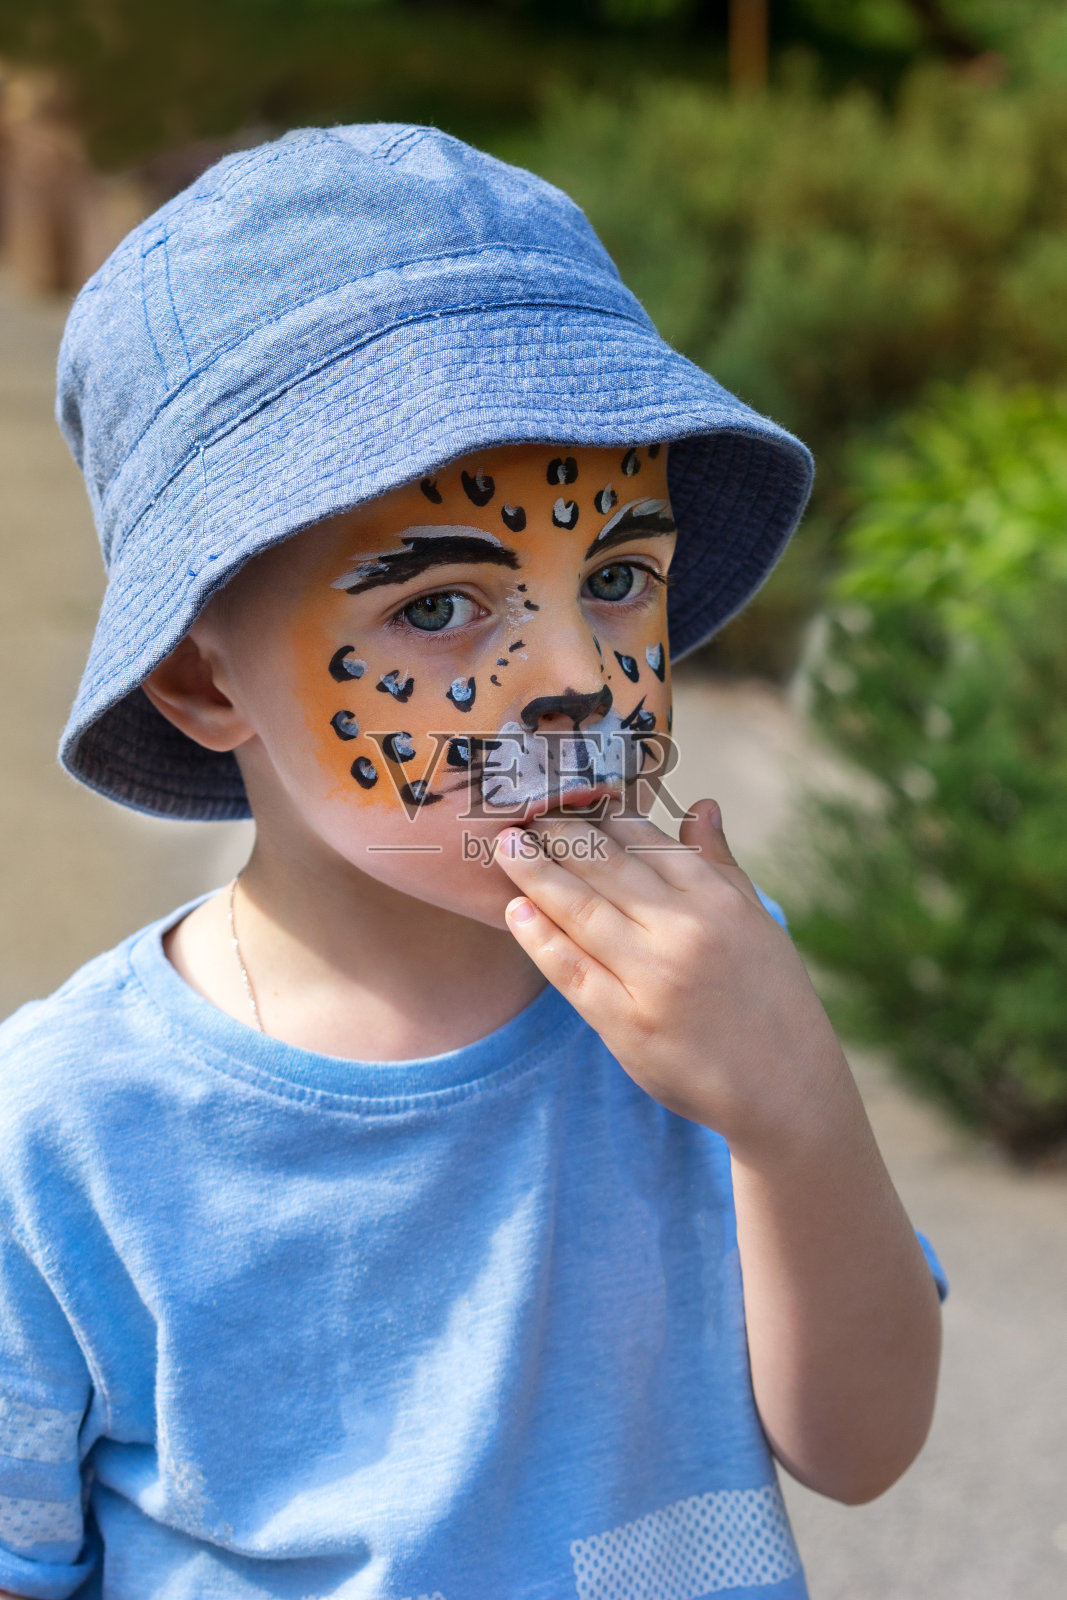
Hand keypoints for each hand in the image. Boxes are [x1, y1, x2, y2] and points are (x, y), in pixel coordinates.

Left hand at [495, 800, 848, 1158]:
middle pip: (606, 868)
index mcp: (717, 900)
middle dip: (558, 834)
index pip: (646, 841)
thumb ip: (721, 864)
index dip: (601, 816)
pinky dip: (541, 938)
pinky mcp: (627, 1023)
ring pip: (582, 911)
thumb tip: (701, 805)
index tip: (567, 797)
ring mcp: (653, 978)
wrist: (788, 1090)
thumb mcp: (759, 922)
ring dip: (537, 873)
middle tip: (522, 811)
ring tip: (506, 846)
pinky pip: (572, 971)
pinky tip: (516, 910)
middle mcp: (684, 931)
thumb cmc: (772, 999)